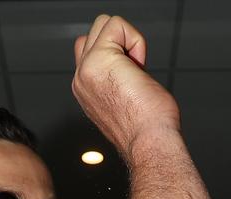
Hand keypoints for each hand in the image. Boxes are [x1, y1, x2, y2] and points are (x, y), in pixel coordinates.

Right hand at [72, 14, 180, 158]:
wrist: (149, 142)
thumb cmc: (148, 127)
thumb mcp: (127, 98)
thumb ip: (117, 78)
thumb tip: (129, 64)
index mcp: (85, 89)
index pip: (91, 48)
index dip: (119, 54)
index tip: (131, 83)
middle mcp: (81, 79)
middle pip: (96, 31)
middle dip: (123, 44)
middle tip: (135, 76)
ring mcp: (86, 69)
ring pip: (104, 23)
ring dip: (128, 42)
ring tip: (135, 73)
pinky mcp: (98, 58)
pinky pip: (117, 25)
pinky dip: (136, 41)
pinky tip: (138, 70)